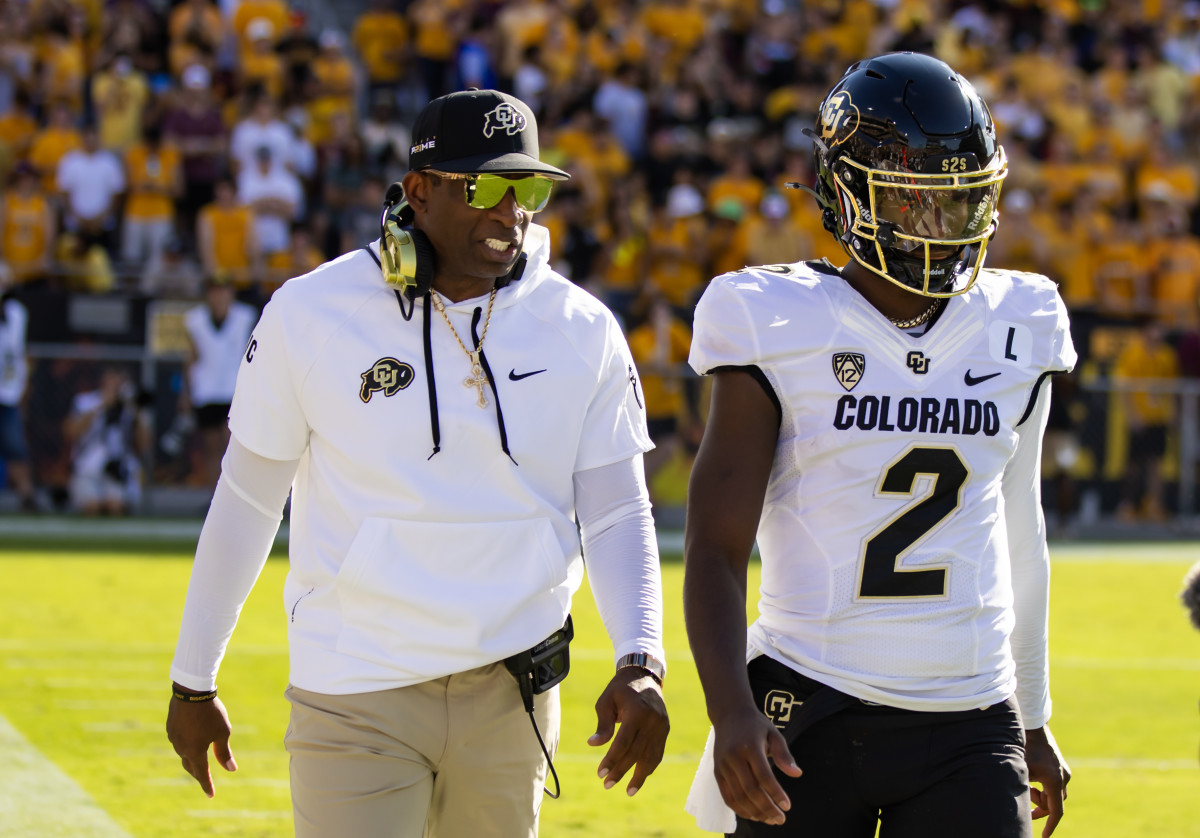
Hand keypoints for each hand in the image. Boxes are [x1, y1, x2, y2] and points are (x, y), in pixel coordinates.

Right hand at [165, 690, 236, 797]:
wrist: (191, 690)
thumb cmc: (211, 712)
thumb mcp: (222, 732)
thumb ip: (224, 753)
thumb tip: (231, 770)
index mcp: (195, 751)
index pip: (202, 773)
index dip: (207, 785)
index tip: (211, 795)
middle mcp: (181, 748)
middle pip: (190, 765)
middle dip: (198, 773)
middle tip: (205, 779)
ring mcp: (173, 738)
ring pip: (183, 752)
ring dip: (192, 757)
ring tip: (199, 759)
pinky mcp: (170, 727)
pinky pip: (179, 741)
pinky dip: (186, 744)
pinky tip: (191, 740)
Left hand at [588, 668, 668, 795]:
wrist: (644, 675)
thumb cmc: (620, 689)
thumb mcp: (606, 701)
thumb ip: (603, 724)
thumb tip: (594, 745)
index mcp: (636, 711)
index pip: (623, 742)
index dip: (612, 760)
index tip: (600, 773)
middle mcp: (652, 720)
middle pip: (636, 753)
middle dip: (621, 771)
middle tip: (607, 784)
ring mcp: (661, 726)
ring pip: (651, 756)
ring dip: (639, 776)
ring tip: (628, 791)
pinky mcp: (665, 729)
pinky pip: (658, 752)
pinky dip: (649, 766)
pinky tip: (640, 778)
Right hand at [710, 707, 800, 825]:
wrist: (729, 714)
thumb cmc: (756, 725)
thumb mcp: (773, 733)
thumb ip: (784, 754)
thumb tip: (797, 774)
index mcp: (750, 746)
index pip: (764, 776)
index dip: (776, 793)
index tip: (787, 806)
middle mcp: (734, 757)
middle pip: (750, 790)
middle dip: (767, 808)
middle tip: (780, 819)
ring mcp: (723, 765)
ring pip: (738, 796)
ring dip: (755, 812)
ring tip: (770, 820)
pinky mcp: (717, 772)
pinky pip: (727, 796)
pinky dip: (740, 809)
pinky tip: (754, 815)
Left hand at [1025, 725, 1069, 836]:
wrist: (1032, 724)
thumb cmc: (1023, 746)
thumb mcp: (1020, 770)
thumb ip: (1023, 789)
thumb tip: (1021, 807)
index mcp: (1055, 780)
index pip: (1056, 811)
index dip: (1050, 826)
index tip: (1043, 836)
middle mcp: (1063, 777)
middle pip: (1054, 804)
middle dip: (1040, 808)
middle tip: (1026, 810)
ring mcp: (1063, 771)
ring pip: (1054, 795)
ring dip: (1041, 798)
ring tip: (1028, 790)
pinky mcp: (1060, 766)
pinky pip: (1054, 786)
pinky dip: (1043, 789)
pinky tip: (1032, 782)